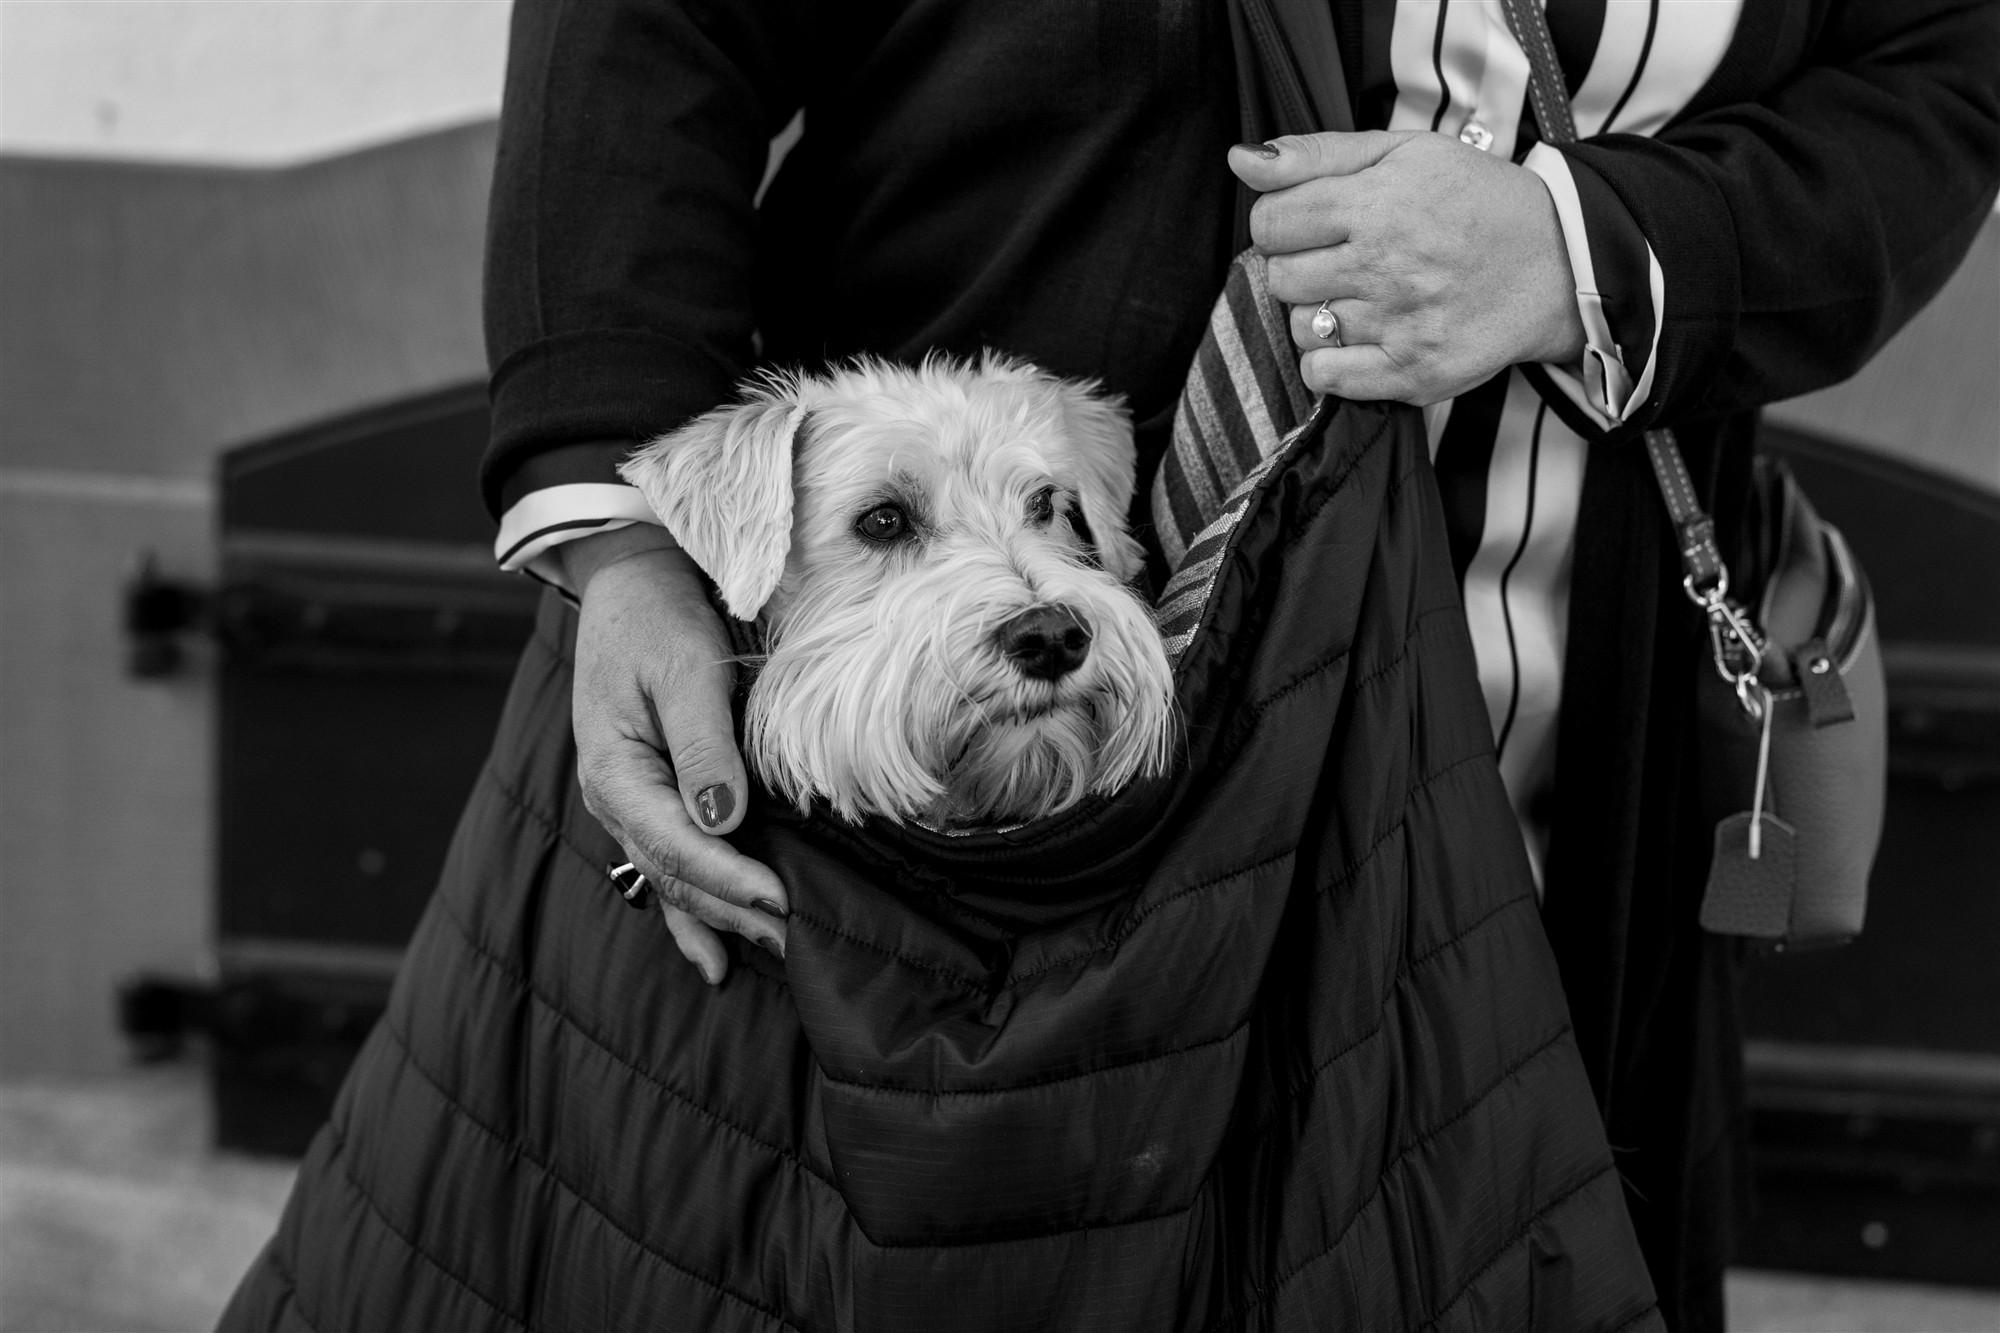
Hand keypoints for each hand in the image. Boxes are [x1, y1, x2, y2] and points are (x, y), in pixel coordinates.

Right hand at [563, 524, 787, 983]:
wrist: (629, 586)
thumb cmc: (657, 618)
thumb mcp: (683, 669)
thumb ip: (702, 745)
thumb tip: (723, 820)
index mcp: (614, 771)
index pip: (676, 843)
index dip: (728, 877)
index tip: (779, 901)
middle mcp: (615, 799)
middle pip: (676, 873)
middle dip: (735, 910)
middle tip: (796, 942)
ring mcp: (628, 805)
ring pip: (673, 879)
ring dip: (721, 918)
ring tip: (774, 953)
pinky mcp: (650, 800)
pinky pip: (667, 868)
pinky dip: (693, 913)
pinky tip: (716, 958)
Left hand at [1229, 131, 1585, 404]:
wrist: (1558, 262)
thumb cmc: (1473, 202)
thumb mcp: (1403, 153)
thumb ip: (1318, 155)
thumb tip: (1242, 161)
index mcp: (1378, 203)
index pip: (1271, 222)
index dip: (1282, 224)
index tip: (1313, 226)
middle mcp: (1386, 264)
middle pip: (1280, 277)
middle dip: (1300, 268)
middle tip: (1344, 262)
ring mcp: (1399, 323)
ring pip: (1301, 327)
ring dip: (1319, 315)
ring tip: (1364, 298)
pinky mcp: (1412, 372)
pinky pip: (1325, 376)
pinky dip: (1329, 363)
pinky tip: (1360, 339)